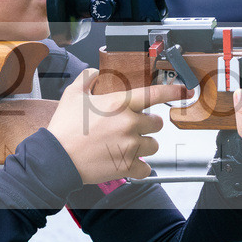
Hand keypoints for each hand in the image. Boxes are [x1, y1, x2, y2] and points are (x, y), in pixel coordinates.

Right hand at [47, 68, 186, 183]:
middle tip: (133, 128)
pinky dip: (139, 168)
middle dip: (148, 125)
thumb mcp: (72, 95)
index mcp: (120, 104)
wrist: (56, 158)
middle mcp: (129, 124)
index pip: (155, 94)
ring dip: (144, 145)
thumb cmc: (64, 128)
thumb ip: (86, 80)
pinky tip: (127, 163)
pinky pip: (145, 168)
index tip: (185, 90)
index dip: (173, 91)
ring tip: (127, 146)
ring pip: (153, 145)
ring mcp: (130, 146)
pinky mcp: (127, 165)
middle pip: (157, 123)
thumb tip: (92, 73)